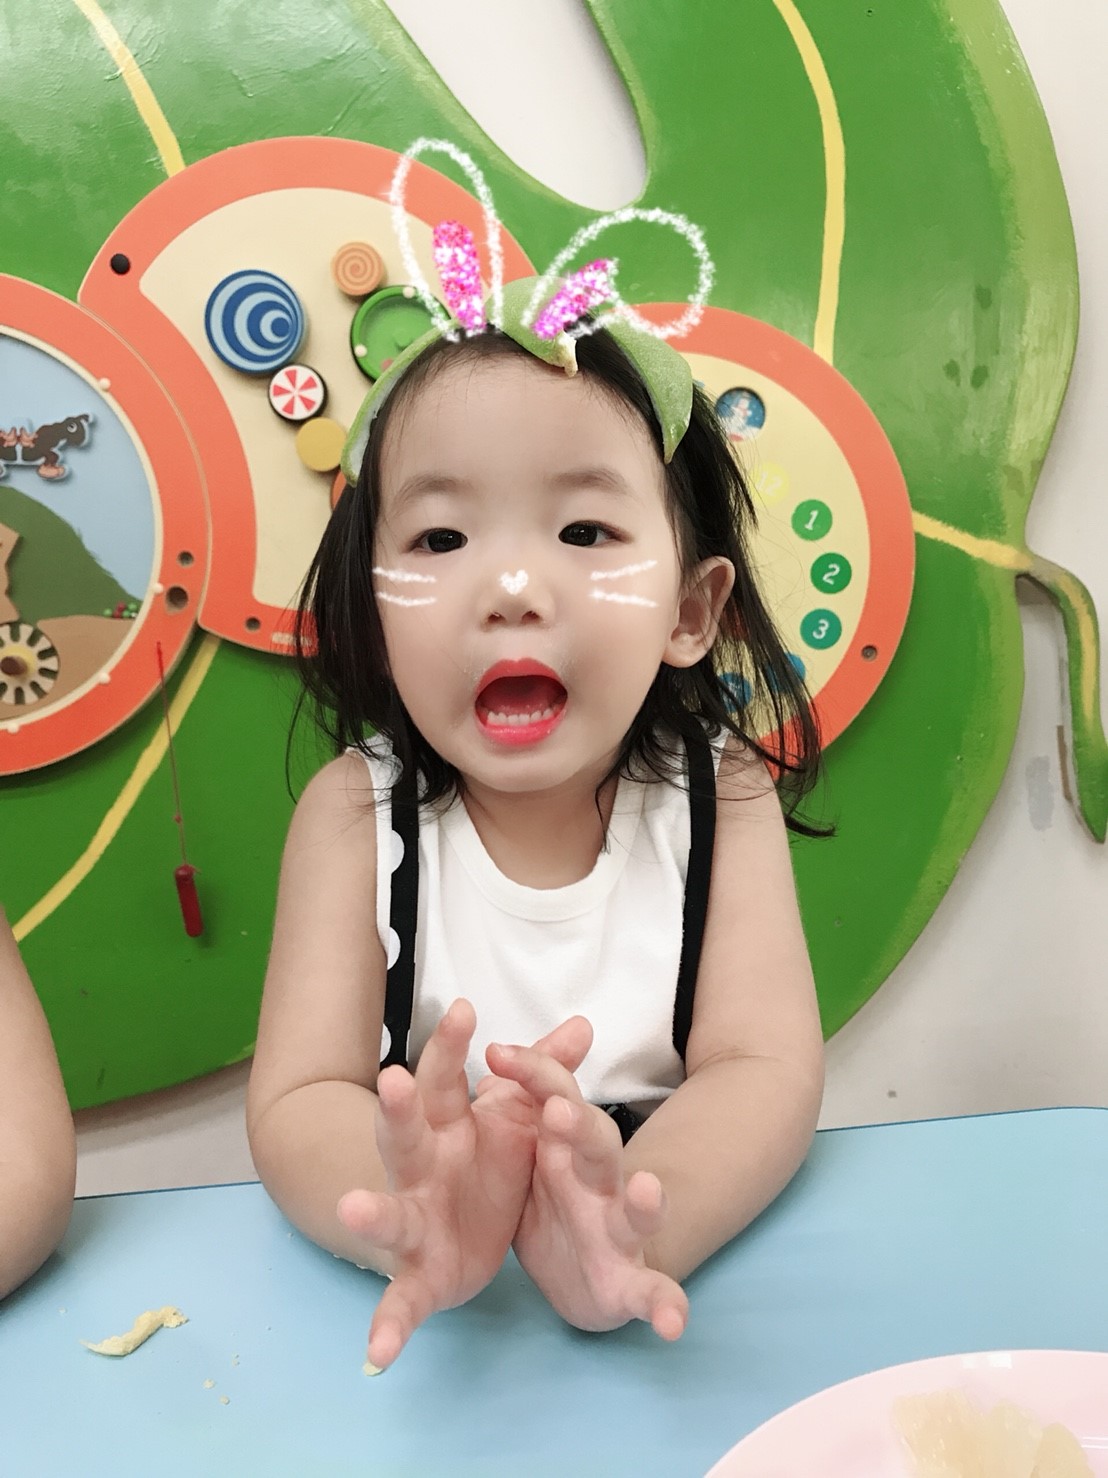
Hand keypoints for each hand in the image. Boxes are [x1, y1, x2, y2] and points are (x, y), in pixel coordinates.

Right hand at [338, 1001, 589, 1369]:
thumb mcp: (518, 1118)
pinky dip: (388, 1327)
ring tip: (354, 1206)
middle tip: (394, 1079)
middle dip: (399, 1109)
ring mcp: (413, 1223)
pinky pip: (401, 1303)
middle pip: (407, 1132)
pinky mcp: (420, 1276)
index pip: (447, 1079)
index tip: (465, 1008)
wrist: (458, 1233)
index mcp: (447, 1125)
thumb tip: (583, 1024)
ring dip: (371, 1212)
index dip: (453, 1046)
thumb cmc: (485, 1162)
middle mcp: (421, 1167)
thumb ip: (546, 1075)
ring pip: (391, 1213)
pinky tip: (377, 1355)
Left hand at [487, 1044, 687, 1340]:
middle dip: (582, 1127)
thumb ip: (521, 1100)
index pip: (555, 1097)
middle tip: (558, 1110)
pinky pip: (652, 1293)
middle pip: (599, 1144)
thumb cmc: (555, 1196)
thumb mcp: (531, 1150)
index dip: (532, 1074)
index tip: (495, 1053)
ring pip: (637, 1212)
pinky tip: (674, 1323)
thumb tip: (501, 1052)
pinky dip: (666, 1305)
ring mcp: (620, 1232)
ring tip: (647, 1190)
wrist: (581, 1274)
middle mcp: (601, 1181)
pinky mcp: (628, 1285)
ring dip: (644, 1203)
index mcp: (568, 1146)